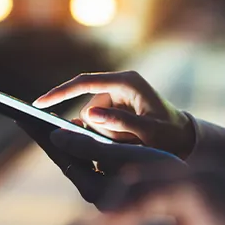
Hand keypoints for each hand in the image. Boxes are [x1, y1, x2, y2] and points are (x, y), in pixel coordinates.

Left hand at [16, 122, 186, 208]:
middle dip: (50, 138)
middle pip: (68, 160)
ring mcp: (105, 192)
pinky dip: (84, 145)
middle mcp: (96, 195)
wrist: (193, 191)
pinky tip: (79, 131)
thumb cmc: (161, 171)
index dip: (43, 136)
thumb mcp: (123, 154)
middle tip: (28, 116)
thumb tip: (57, 137)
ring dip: (66, 141)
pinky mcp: (115, 187)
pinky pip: (92, 162)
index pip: (62, 158)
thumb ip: (88, 147)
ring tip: (49, 120)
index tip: (25, 118)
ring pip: (80, 160)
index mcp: (95, 191)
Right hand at [33, 71, 195, 157]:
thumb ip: (121, 122)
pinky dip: (107, 135)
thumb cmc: (170, 136)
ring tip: (132, 142)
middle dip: (100, 128)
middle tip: (126, 141)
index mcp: (127, 82)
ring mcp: (117, 95)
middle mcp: (120, 84)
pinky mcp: (116, 107)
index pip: (84, 83)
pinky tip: (125, 141)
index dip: (59, 93)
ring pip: (92, 119)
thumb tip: (90, 114)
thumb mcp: (149, 133)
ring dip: (105, 134)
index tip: (38, 104)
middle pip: (88, 107)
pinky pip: (99, 123)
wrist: (185, 141)